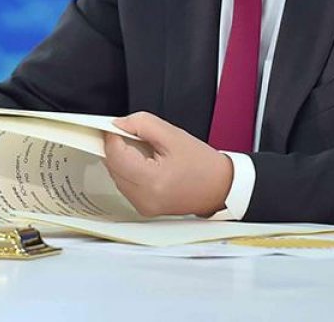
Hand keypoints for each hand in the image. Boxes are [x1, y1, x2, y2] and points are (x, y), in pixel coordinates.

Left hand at [103, 111, 233, 217]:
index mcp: (152, 180)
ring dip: (123, 159)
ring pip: (116, 176)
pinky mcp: (143, 208)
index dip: (113, 136)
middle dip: (118, 147)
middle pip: (112, 166)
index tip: (118, 126)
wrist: (220, 187)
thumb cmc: (202, 164)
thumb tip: (118, 124)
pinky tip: (147, 164)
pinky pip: (125, 185)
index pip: (115, 155)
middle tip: (134, 136)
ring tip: (146, 152)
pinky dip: (129, 171)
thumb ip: (141, 124)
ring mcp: (142, 206)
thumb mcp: (172, 134)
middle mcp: (144, 198)